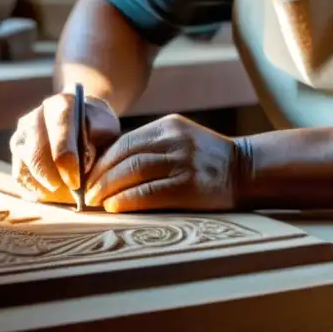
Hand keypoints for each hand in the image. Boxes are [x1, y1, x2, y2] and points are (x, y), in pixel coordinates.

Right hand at [10, 91, 120, 203]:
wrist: (82, 123)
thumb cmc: (97, 129)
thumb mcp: (107, 128)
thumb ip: (98, 140)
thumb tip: (84, 161)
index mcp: (61, 104)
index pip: (59, 126)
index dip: (65, 154)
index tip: (75, 180)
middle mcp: (35, 118)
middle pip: (35, 151)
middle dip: (52, 177)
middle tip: (71, 193)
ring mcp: (22, 136)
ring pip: (26, 167)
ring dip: (45, 187)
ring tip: (66, 195)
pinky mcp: (17, 156)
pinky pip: (21, 178)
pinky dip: (37, 191)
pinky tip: (55, 194)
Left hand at [84, 114, 243, 212]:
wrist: (247, 171)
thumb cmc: (208, 160)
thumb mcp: (182, 139)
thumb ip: (152, 146)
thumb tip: (110, 167)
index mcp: (169, 125)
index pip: (124, 141)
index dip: (102, 160)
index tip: (88, 176)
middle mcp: (175, 140)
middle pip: (125, 156)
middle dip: (100, 176)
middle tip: (85, 193)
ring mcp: (183, 161)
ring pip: (133, 172)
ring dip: (108, 188)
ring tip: (96, 201)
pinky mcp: (189, 186)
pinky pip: (149, 192)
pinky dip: (127, 200)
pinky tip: (115, 206)